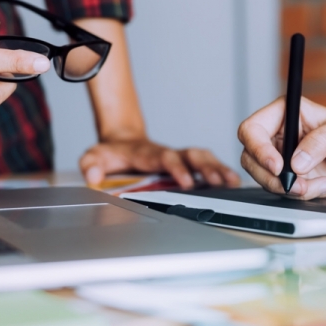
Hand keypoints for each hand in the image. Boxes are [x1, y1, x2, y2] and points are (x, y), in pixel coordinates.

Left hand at [79, 138, 240, 188]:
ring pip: (204, 158)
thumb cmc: (112, 153)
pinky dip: (221, 170)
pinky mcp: (186, 163)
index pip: (167, 158)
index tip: (187, 182)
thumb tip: (93, 175)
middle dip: (207, 168)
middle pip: (192, 155)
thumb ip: (92, 163)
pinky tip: (233, 182)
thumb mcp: (94, 156)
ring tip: (232, 182)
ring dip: (219, 168)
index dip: (178, 168)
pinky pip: (208, 163)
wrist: (122, 143)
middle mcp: (168, 153)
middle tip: (218, 181)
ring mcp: (179, 156)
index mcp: (149, 153)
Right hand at [238, 96, 325, 199]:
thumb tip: (296, 161)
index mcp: (287, 112)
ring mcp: (283, 158)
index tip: (278, 166)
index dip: (258, 149)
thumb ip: (322, 141)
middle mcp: (280, 134)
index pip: (253, 128)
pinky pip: (283, 191)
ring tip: (322, 184)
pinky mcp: (291, 178)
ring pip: (265, 178)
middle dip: (274, 177)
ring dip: (292, 188)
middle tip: (299, 185)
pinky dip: (304, 195)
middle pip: (251, 157)